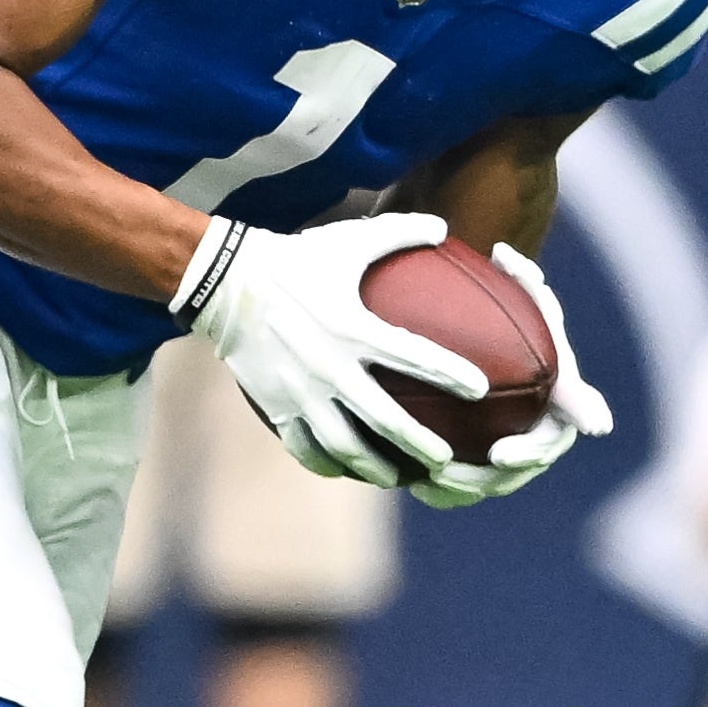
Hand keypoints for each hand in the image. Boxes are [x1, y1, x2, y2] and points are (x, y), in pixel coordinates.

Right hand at [182, 212, 487, 488]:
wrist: (227, 282)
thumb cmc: (296, 259)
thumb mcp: (349, 241)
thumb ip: (400, 232)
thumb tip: (445, 227)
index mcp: (354, 328)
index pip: (415, 357)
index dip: (451, 374)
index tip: (480, 390)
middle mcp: (331, 367)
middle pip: (385, 420)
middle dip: (419, 445)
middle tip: (445, 461)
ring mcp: (302, 392)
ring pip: (345, 446)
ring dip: (375, 467)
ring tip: (397, 479)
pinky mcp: (277, 405)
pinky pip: (305, 446)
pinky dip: (327, 464)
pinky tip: (344, 471)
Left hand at [407, 241, 612, 508]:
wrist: (494, 330)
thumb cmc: (514, 307)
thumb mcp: (522, 293)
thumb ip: (524, 282)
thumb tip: (502, 253)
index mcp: (560, 399)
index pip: (552, 438)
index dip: (531, 451)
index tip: (498, 453)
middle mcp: (542, 427)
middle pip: (519, 471)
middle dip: (486, 479)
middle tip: (445, 472)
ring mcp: (515, 446)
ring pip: (491, 484)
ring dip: (461, 490)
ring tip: (424, 482)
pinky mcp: (486, 456)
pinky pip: (467, 484)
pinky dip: (444, 488)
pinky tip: (411, 484)